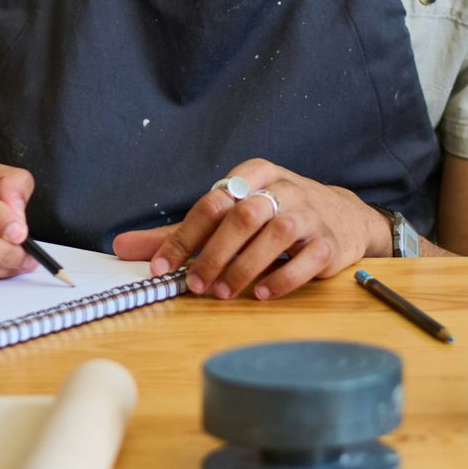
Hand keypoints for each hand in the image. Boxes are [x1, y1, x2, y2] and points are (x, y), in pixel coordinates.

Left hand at [112, 160, 384, 300]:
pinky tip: (260, 293)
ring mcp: (309, 214)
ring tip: (223, 292)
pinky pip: (307, 258)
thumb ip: (182, 232)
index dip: (184, 235)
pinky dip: (282, 278)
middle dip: (214, 252)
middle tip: (195, 284)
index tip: (162, 267)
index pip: (212, 201)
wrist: (344, 217)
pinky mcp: (330, 242)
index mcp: (253, 175)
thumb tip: (123, 247)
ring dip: (245, 265)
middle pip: (243, 215)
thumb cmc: (277, 213)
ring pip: (276, 233)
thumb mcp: (232, 214)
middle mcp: (282, 189)